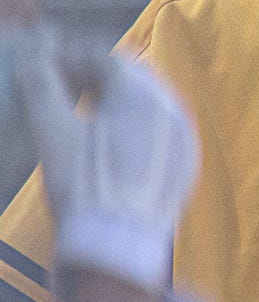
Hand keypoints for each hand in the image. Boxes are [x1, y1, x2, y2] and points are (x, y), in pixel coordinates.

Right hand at [21, 43, 199, 295]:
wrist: (116, 246)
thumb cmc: (81, 185)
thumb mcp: (51, 130)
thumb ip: (41, 84)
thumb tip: (33, 54)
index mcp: (143, 96)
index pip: (103, 58)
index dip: (67, 57)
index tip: (40, 67)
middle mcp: (172, 111)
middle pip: (129, 77)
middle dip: (91, 74)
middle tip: (57, 84)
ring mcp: (182, 139)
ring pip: (146, 103)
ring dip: (111, 98)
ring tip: (77, 109)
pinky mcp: (183, 165)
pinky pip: (157, 130)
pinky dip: (130, 125)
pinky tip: (104, 140)